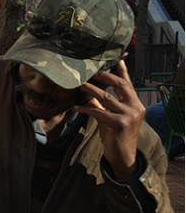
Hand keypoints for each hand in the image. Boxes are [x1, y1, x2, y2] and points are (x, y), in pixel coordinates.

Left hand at [74, 59, 143, 179]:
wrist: (123, 155)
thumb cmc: (116, 134)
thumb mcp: (113, 116)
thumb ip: (106, 103)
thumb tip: (91, 91)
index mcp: (136, 103)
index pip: (128, 83)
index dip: (121, 70)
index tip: (116, 58)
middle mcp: (135, 107)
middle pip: (119, 84)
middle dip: (104, 75)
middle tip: (90, 71)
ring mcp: (129, 115)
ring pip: (106, 97)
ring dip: (91, 89)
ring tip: (79, 84)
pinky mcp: (119, 124)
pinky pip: (99, 112)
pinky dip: (86, 109)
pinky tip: (77, 107)